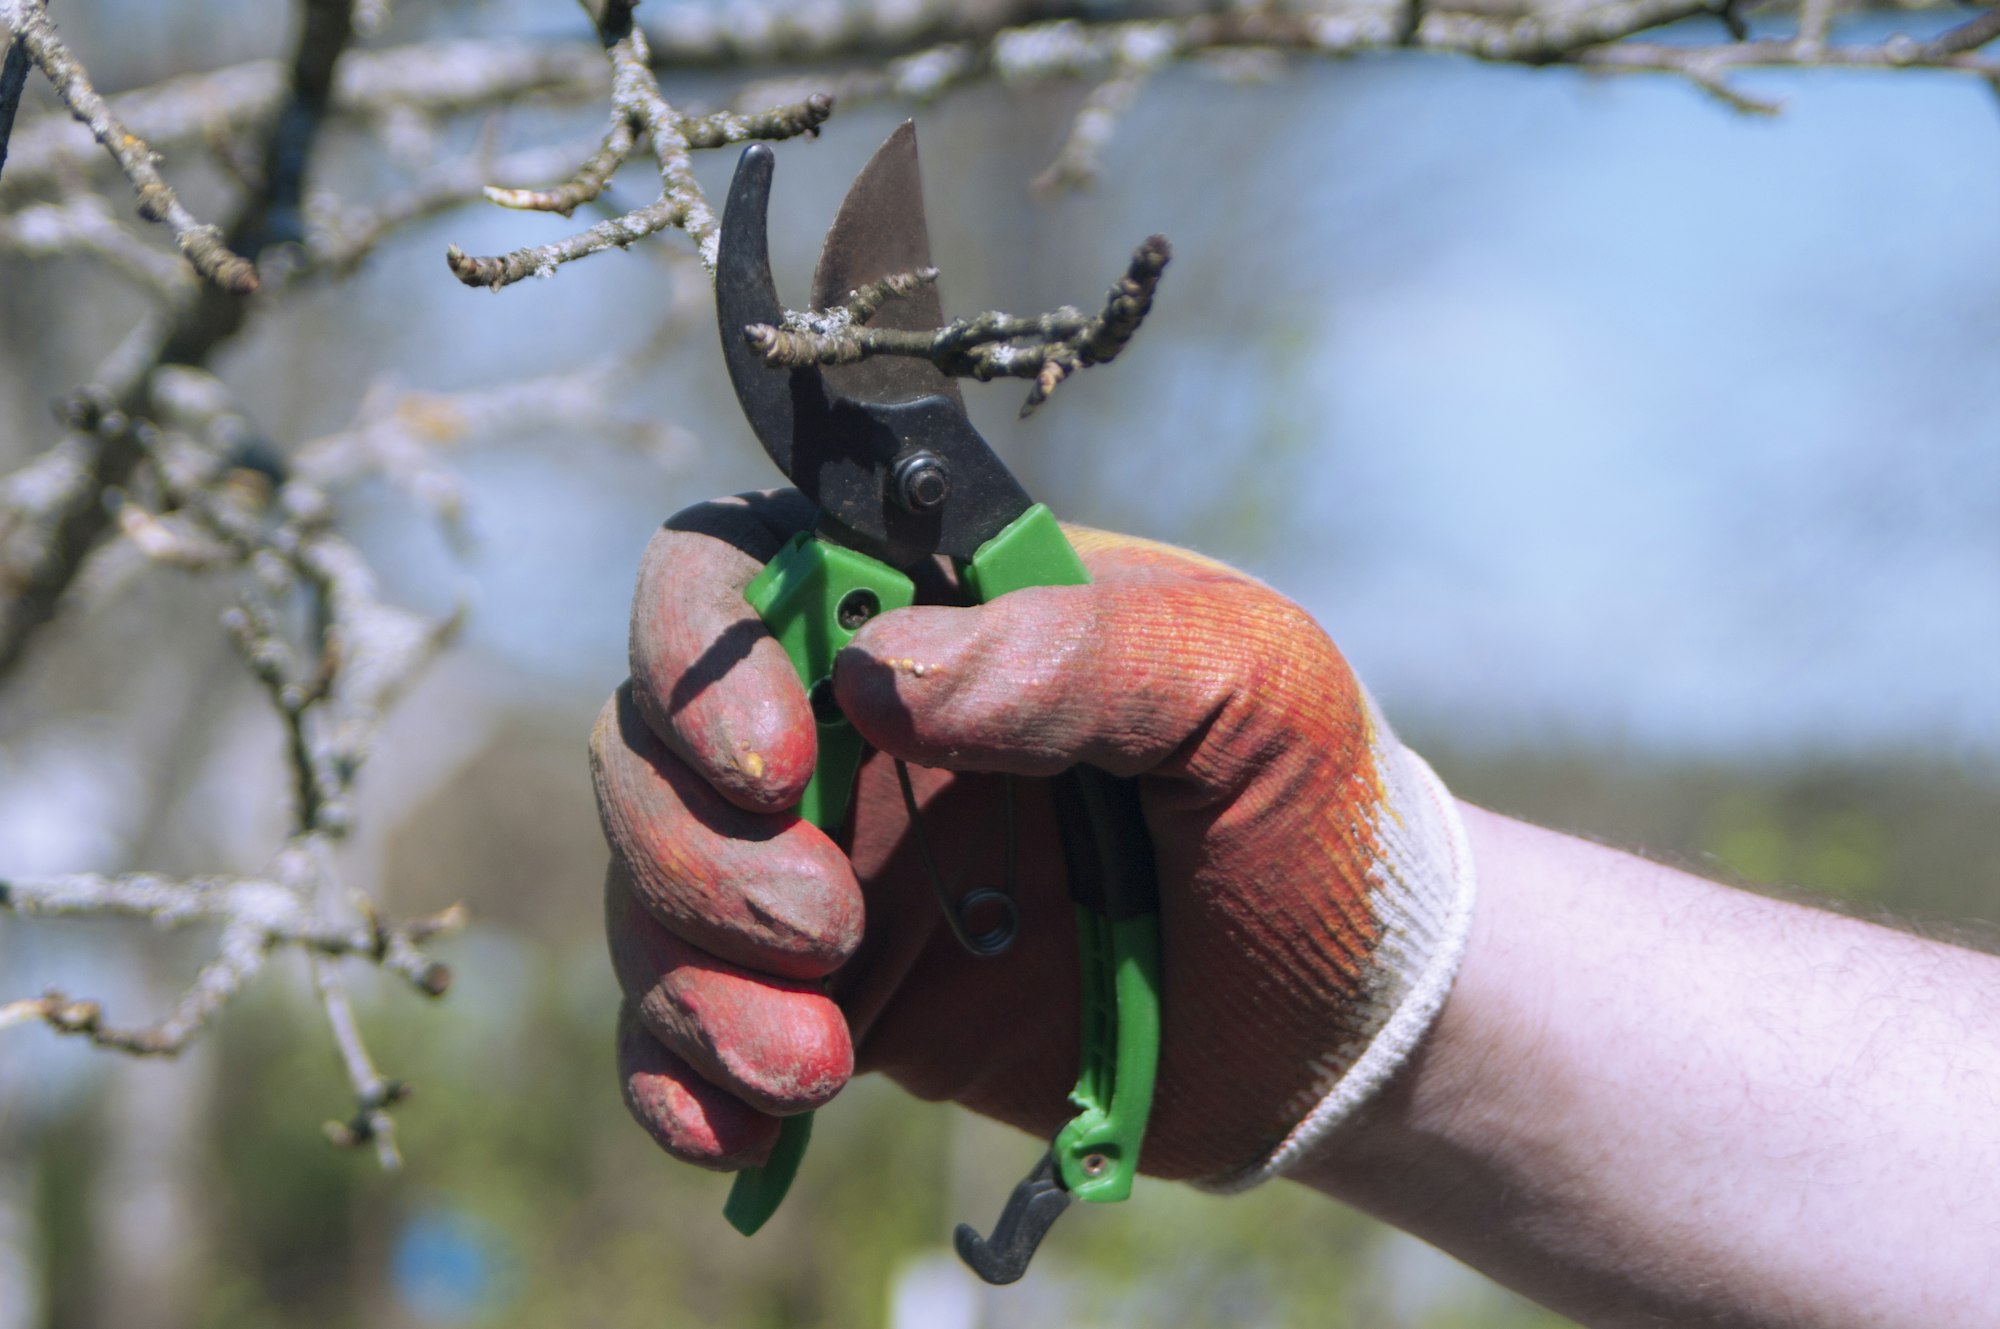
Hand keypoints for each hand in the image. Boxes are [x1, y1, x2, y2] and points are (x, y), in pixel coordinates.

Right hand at [592, 491, 1470, 1184]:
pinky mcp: (843, 1001)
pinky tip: (750, 1132)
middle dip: (693, 843)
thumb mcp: (1251, 686)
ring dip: (692, 974)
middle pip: (650, 742)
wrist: (1342, 1017)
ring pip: (652, 890)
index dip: (702, 650)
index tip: (782, 760)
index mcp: (935, 614)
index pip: (733, 570)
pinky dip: (681, 1080)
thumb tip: (880, 671)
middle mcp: (855, 733)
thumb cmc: (1308, 809)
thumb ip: (1082, 653)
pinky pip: (691, 1030)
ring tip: (821, 1059)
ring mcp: (836, 869)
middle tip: (824, 923)